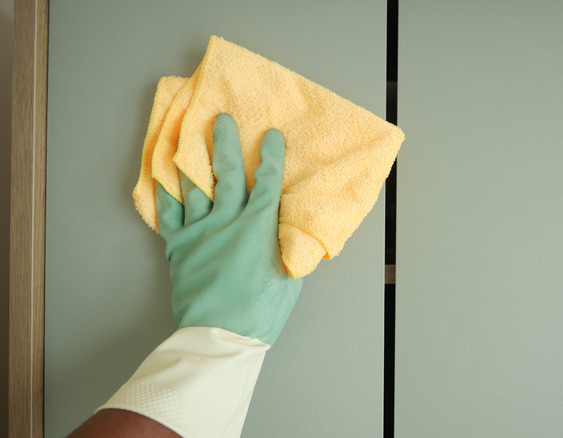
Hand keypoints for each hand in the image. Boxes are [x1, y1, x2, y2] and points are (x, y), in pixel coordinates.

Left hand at [155, 113, 301, 345]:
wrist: (221, 335)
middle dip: (225, 143)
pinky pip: (169, 214)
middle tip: (221, 119)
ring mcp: (199, 232)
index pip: (266, 182)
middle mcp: (227, 221)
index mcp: (258, 227)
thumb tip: (286, 224)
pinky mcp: (178, 247)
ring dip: (192, 158)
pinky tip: (161, 176)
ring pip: (194, 186)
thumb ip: (285, 243)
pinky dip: (164, 193)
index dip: (270, 156)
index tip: (271, 135)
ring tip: (186, 135)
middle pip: (227, 173)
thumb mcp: (288, 274)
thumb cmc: (261, 311)